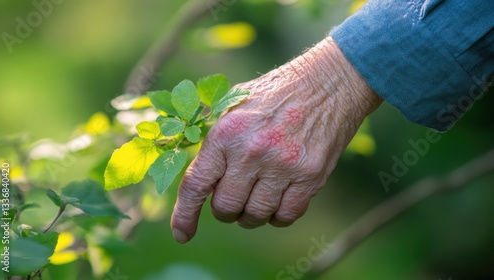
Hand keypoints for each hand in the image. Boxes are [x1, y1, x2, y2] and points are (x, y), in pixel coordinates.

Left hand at [170, 37, 381, 242]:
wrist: (329, 82)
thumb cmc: (277, 93)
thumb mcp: (237, 105)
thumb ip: (216, 140)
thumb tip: (200, 178)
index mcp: (226, 133)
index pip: (197, 184)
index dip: (185, 215)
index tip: (182, 235)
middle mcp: (252, 151)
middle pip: (226, 208)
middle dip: (225, 211)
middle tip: (233, 199)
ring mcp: (283, 165)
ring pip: (255, 216)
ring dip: (251, 215)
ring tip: (255, 199)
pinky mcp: (310, 176)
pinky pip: (286, 216)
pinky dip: (278, 216)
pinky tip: (278, 201)